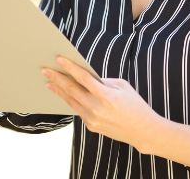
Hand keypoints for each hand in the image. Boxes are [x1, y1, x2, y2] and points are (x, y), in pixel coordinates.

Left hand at [42, 56, 160, 148]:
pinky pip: (78, 110)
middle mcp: (97, 108)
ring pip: (71, 101)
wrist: (144, 131)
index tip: (58, 59)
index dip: (70, 67)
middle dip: (57, 78)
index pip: (83, 78)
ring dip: (58, 90)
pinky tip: (62, 94)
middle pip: (72, 90)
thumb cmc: (135, 104)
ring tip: (48, 82)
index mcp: (106, 95)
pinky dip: (69, 100)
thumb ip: (102, 81)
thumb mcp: (122, 86)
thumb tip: (84, 76)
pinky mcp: (92, 126)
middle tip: (45, 70)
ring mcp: (93, 119)